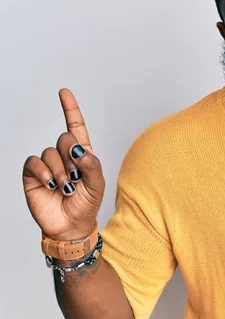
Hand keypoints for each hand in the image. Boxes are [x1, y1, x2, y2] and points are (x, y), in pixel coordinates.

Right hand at [22, 89, 105, 240]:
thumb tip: (78, 148)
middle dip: (72, 156)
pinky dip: (44, 173)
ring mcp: (48, 164)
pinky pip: (34, 162)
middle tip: (76, 177)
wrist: (70, 226)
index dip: (70, 109)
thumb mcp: (97, 183)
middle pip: (64, 137)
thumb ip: (91, 163)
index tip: (63, 92)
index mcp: (82, 154)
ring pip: (50, 152)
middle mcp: (64, 156)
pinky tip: (50, 185)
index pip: (76, 126)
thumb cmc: (86, 204)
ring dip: (60, 171)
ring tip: (66, 187)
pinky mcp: (33, 174)